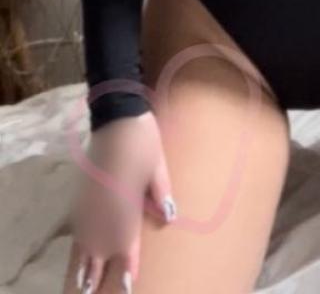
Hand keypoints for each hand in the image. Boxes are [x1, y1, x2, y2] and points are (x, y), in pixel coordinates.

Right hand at [71, 110, 176, 292]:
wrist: (115, 116)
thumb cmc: (142, 140)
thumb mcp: (158, 165)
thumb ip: (161, 193)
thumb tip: (169, 217)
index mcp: (125, 207)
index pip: (125, 246)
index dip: (126, 267)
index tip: (128, 285)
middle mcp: (103, 211)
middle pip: (99, 251)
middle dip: (99, 272)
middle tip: (95, 291)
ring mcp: (88, 203)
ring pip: (83, 242)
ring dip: (86, 262)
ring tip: (86, 281)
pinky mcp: (81, 192)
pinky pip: (77, 227)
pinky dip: (79, 243)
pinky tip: (81, 248)